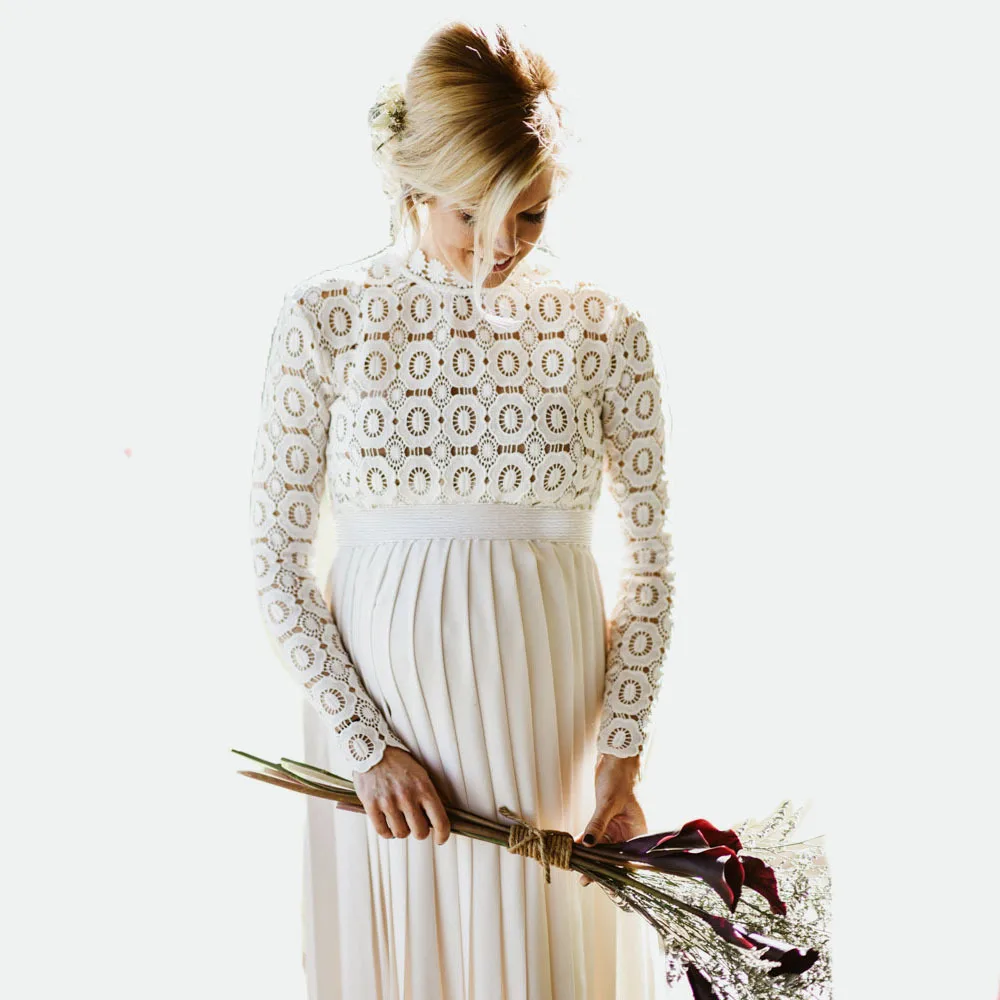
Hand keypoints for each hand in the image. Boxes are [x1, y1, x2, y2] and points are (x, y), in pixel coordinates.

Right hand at [353, 747, 451, 844]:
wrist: (371, 749)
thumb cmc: (398, 762)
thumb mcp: (420, 774)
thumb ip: (426, 795)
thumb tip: (433, 820)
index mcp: (423, 787)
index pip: (440, 820)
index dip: (443, 834)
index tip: (440, 838)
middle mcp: (407, 796)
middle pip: (420, 832)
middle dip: (419, 831)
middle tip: (415, 824)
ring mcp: (389, 802)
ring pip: (401, 833)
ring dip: (402, 830)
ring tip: (400, 820)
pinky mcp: (372, 805)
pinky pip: (383, 831)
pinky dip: (387, 832)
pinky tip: (388, 823)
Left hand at [574, 753, 645, 886]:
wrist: (616, 758)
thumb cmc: (619, 778)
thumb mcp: (608, 802)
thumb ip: (598, 824)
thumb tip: (589, 844)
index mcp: (638, 831)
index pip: (627, 857)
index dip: (615, 870)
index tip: (601, 880)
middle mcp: (629, 831)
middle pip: (614, 854)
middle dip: (599, 865)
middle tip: (583, 877)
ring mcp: (618, 825)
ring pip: (603, 845)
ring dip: (590, 853)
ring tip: (576, 864)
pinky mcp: (607, 818)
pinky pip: (596, 833)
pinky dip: (587, 839)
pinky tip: (576, 846)